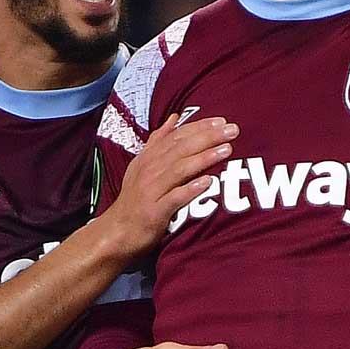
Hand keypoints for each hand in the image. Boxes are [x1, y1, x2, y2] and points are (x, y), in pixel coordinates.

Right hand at [100, 115, 237, 255]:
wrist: (116, 231)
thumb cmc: (135, 199)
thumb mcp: (142, 165)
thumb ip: (159, 141)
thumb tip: (175, 117)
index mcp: (150, 158)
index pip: (177, 136)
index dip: (200, 127)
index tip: (222, 121)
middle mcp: (150, 170)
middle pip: (181, 148)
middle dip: (208, 137)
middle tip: (232, 130)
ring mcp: (151, 190)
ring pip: (179, 169)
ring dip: (204, 158)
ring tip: (227, 150)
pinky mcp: (154, 211)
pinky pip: (174, 198)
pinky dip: (190, 189)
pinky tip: (207, 182)